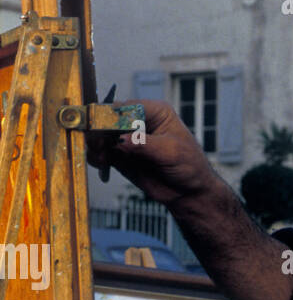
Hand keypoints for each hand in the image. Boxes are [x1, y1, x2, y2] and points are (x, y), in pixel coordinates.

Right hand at [86, 100, 222, 205]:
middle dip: (100, 130)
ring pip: (102, 135)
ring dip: (96, 144)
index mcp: (155, 112)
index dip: (113, 116)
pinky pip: (102, 152)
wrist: (190, 193)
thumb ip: (145, 144)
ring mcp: (128, 139)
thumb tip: (122, 140)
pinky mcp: (121, 156)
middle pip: (109, 118)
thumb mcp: (171, 152)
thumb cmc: (190, 166)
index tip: (104, 128)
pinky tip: (101, 163)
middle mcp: (139, 122)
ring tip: (101, 157)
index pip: (127, 107)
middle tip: (99, 144)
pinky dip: (97, 156)